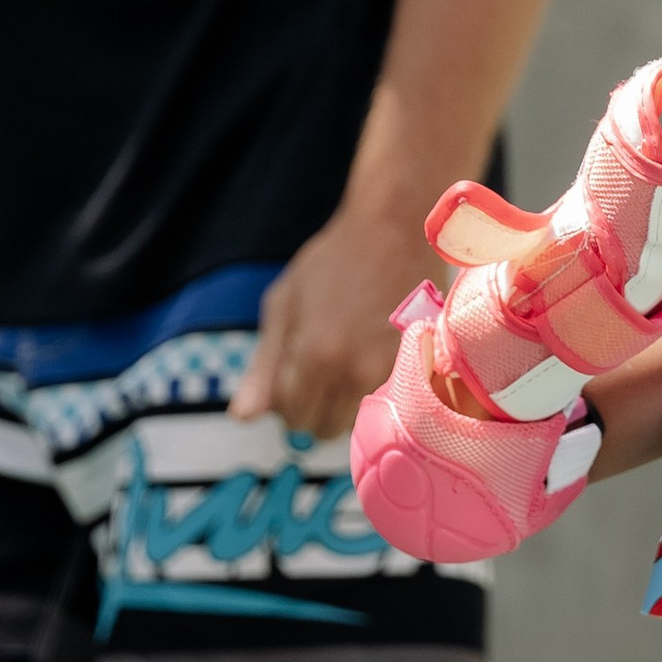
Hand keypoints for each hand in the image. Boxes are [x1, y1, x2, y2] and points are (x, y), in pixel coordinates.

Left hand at [230, 198, 431, 437]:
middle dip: (315, 409)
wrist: (395, 231)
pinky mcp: (418, 371)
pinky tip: (374, 357)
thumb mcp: (283, 306)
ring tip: (349, 359)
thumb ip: (264, 367)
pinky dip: (375, 393)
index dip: (287, 403)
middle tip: (321, 368)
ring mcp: (391, 375)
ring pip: (356, 423)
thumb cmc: (333, 262)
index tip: (294, 376)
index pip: (293, 417)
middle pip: (325, 429)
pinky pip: (386, 406)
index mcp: (315, 357)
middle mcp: (355, 374)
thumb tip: (242, 418)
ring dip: (345, 404)